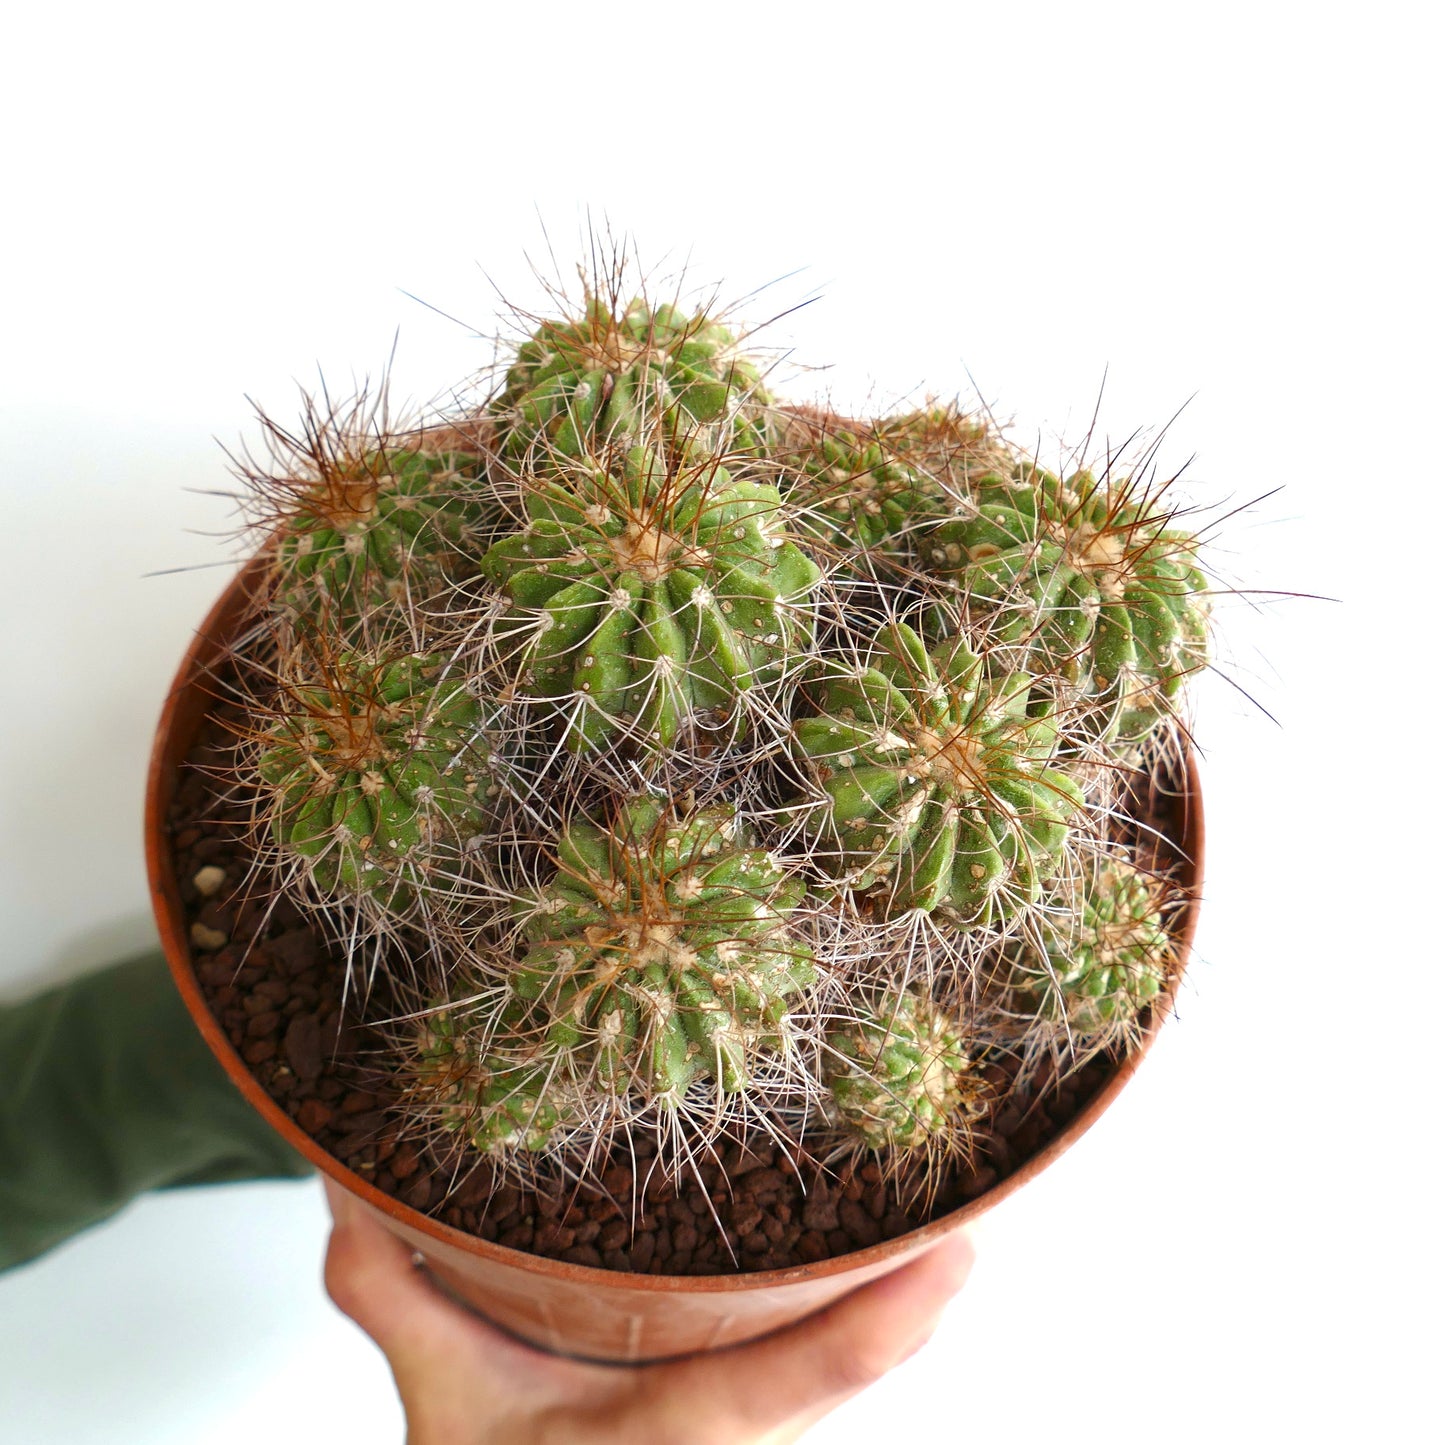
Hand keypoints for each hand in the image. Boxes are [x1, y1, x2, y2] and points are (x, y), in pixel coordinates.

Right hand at [322, 1178, 973, 1444]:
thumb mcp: (439, 1396)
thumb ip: (390, 1288)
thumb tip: (347, 1181)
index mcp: (662, 1438)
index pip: (777, 1389)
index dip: (876, 1336)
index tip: (958, 1263)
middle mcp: (730, 1434)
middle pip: (852, 1364)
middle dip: (924, 1294)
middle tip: (986, 1190)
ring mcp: (752, 1418)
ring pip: (850, 1354)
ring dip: (911, 1290)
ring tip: (964, 1183)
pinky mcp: (756, 1400)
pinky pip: (825, 1346)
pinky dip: (873, 1297)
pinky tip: (903, 1219)